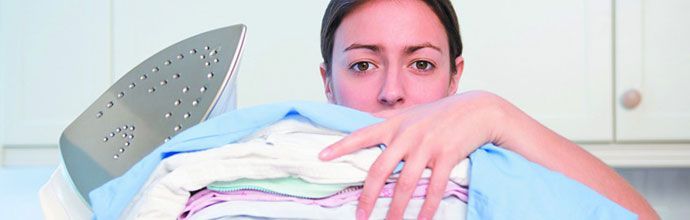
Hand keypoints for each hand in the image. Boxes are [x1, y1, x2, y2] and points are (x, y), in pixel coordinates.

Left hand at [319, 91, 505, 219]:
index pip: (362, 135)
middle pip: (380, 170)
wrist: (478, 110)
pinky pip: (434, 187)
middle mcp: (407, 135)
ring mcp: (427, 145)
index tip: (322, 156)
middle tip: (359, 215)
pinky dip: (427, 206)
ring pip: (406, 184)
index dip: (340, 146)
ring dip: (396, 208)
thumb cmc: (442, 113)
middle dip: (368, 196)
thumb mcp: (411, 112)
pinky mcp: (447, 155)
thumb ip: (387, 119)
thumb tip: (363, 119)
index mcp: (395, 125)